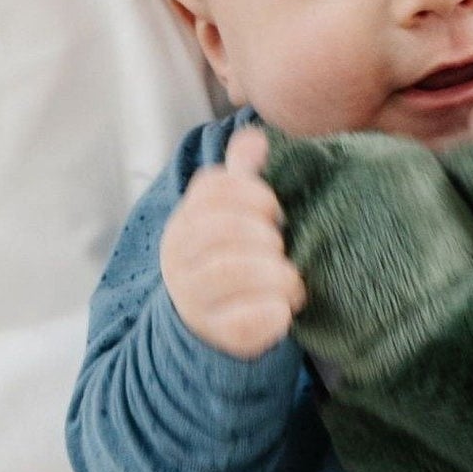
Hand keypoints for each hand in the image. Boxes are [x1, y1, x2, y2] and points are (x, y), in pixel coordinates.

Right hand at [159, 126, 305, 359]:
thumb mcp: (232, 218)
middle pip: (221, 229)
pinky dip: (271, 313)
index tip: (275, 212)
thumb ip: (242, 179)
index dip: (254, 195)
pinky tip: (283, 310)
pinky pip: (242, 321)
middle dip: (264, 236)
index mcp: (187, 220)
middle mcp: (180, 256)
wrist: (208, 328)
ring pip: (228, 273)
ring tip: (291, 282)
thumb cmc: (231, 262)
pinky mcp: (216, 334)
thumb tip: (256, 137)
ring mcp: (193, 297)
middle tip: (282, 249)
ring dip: (273, 274)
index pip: (213, 189)